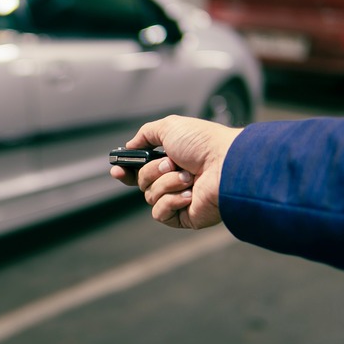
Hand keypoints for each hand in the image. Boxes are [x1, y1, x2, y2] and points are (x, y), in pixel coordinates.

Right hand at [110, 115, 241, 228]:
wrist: (226, 164)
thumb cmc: (203, 143)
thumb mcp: (169, 127)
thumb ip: (145, 134)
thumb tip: (130, 145)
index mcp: (171, 160)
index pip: (140, 171)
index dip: (126, 172)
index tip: (116, 170)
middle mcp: (175, 180)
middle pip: (141, 183)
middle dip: (152, 172)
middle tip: (170, 164)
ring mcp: (180, 199)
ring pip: (149, 196)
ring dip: (166, 184)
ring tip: (188, 177)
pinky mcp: (184, 217)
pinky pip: (160, 213)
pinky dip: (171, 201)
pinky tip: (188, 194)